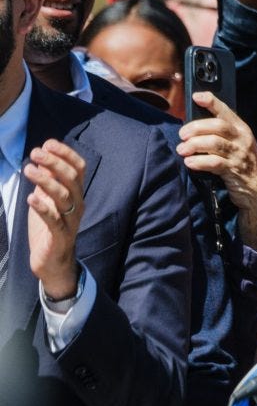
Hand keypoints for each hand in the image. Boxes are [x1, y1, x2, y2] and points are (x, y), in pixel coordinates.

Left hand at [25, 140, 85, 300]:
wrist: (53, 262)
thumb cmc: (49, 229)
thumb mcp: (47, 200)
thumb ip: (47, 182)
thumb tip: (42, 158)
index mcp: (75, 194)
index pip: (78, 168)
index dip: (66, 154)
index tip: (48, 144)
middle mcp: (77, 204)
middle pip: (72, 178)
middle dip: (54, 163)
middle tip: (35, 153)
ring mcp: (70, 220)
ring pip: (64, 196)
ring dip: (46, 181)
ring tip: (28, 170)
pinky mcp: (60, 236)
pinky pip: (54, 220)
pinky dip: (43, 208)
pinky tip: (31, 198)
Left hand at [178, 92, 256, 251]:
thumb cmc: (241, 164)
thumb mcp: (236, 144)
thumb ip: (220, 134)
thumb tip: (192, 126)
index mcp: (242, 129)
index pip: (226, 111)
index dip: (212, 102)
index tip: (196, 96)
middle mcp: (243, 139)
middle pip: (218, 126)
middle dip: (196, 128)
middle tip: (182, 134)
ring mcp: (240, 155)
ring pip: (215, 143)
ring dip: (194, 145)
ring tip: (182, 149)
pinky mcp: (235, 171)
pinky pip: (215, 163)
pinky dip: (199, 161)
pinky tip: (189, 162)